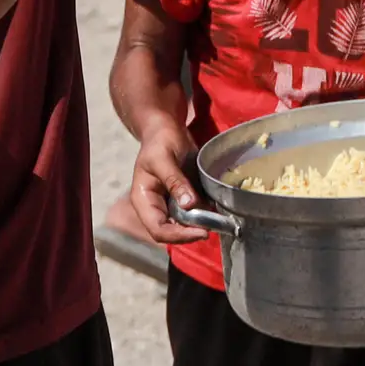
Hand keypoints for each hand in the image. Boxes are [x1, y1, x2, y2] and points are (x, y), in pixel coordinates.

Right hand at [127, 120, 209, 244]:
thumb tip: (189, 205)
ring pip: (184, 227)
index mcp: (143, 201)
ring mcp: (169, 206)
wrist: (166, 130)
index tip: (202, 231)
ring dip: (201, 226)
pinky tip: (218, 211)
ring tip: (220, 220)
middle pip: (171, 233)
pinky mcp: (183, 201)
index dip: (179, 235)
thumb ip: (175, 181)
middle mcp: (155, 208)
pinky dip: (206, 216)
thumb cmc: (160, 141)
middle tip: (215, 226)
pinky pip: (194, 215)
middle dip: (192, 233)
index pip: (158, 230)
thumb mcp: (164, 158)